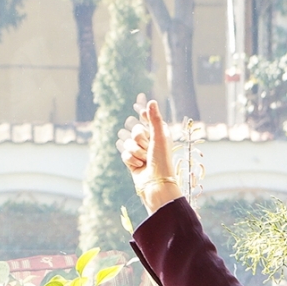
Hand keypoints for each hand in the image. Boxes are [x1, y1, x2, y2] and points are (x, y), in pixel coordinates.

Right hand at [115, 94, 181, 211]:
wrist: (155, 184)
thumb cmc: (162, 161)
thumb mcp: (159, 138)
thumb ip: (154, 120)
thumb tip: (151, 101)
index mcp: (160, 134)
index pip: (149, 120)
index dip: (144, 115)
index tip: (142, 108)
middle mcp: (150, 142)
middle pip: (136, 130)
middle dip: (140, 139)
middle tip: (148, 148)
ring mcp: (140, 152)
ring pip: (128, 142)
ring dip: (136, 152)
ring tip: (144, 160)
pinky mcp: (132, 161)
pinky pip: (124, 153)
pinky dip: (131, 160)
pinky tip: (138, 166)